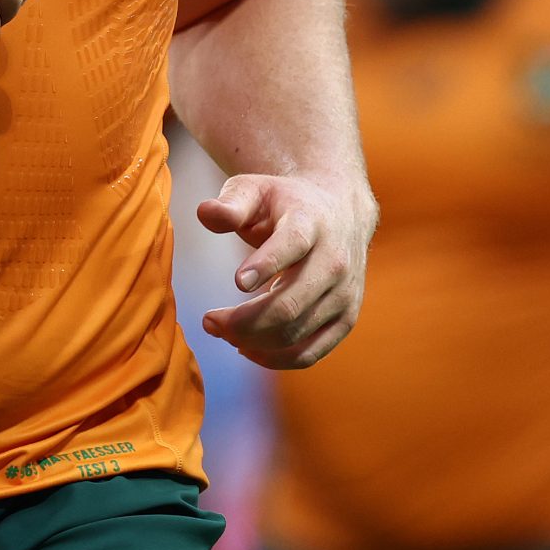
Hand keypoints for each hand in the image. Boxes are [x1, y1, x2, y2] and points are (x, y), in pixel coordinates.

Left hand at [196, 173, 372, 368]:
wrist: (340, 213)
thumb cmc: (285, 202)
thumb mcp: (256, 190)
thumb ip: (230, 203)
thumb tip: (205, 213)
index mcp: (311, 223)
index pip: (292, 245)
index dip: (265, 264)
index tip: (237, 281)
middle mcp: (334, 261)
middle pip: (289, 304)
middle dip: (243, 320)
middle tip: (209, 320)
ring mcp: (344, 295)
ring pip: (295, 333)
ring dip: (251, 341)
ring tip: (220, 330)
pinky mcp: (345, 320)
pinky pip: (309, 354)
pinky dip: (274, 359)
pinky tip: (245, 348)